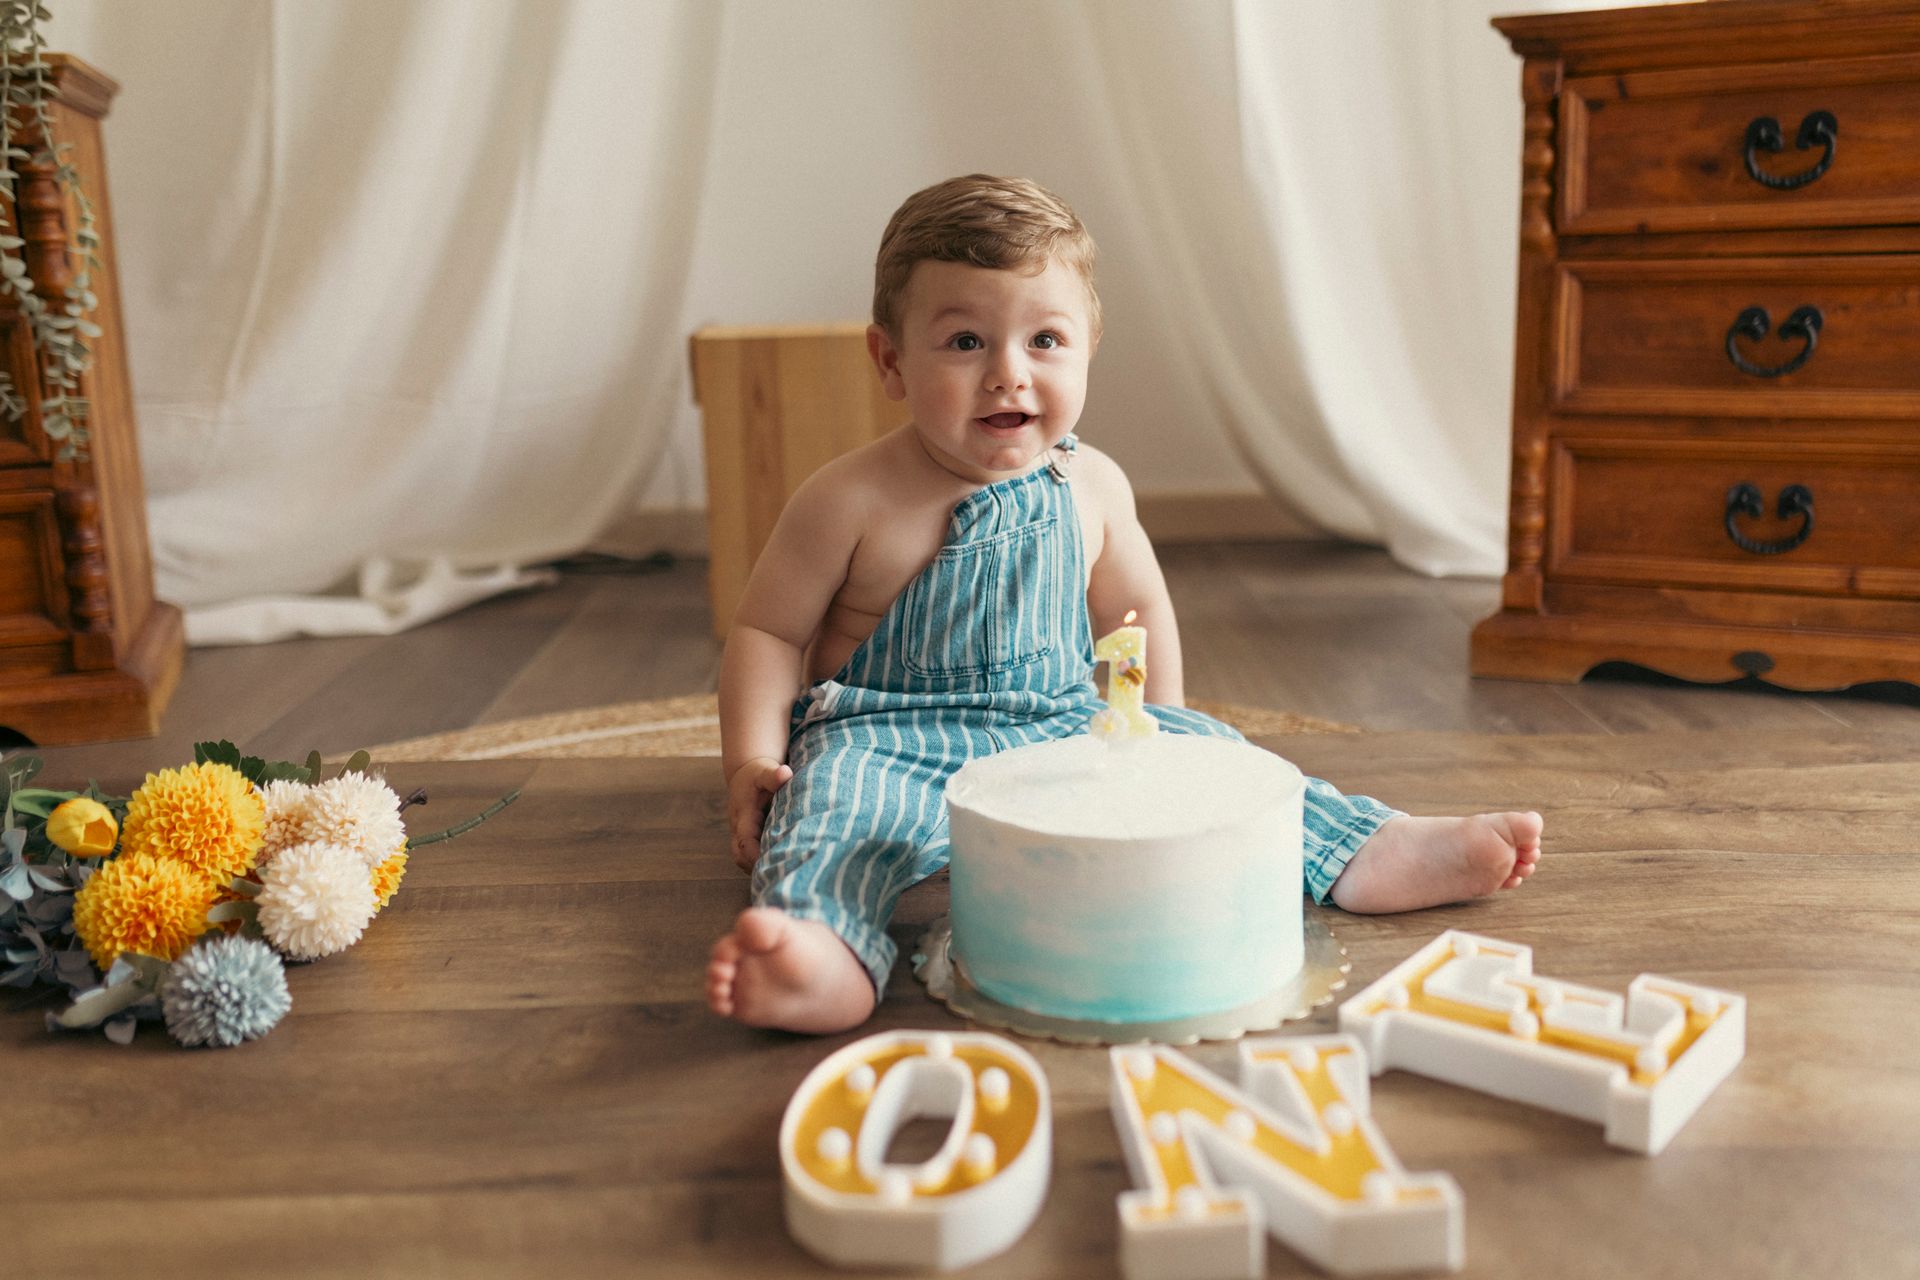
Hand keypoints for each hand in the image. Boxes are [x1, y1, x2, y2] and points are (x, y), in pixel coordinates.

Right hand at [727, 756, 792, 871]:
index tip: (769, 863)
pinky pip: (749, 856)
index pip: (744, 840)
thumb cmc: (756, 774)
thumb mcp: (763, 771)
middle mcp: (738, 828)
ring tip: (781, 875)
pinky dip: (760, 862)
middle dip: (755, 867)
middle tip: (779, 875)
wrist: (745, 775)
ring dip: (757, 867)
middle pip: (740, 855)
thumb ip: (773, 775)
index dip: (754, 854)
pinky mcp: (748, 838)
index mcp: (743, 815)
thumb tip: (785, 774)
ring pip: (743, 858)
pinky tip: (780, 867)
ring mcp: (741, 835)